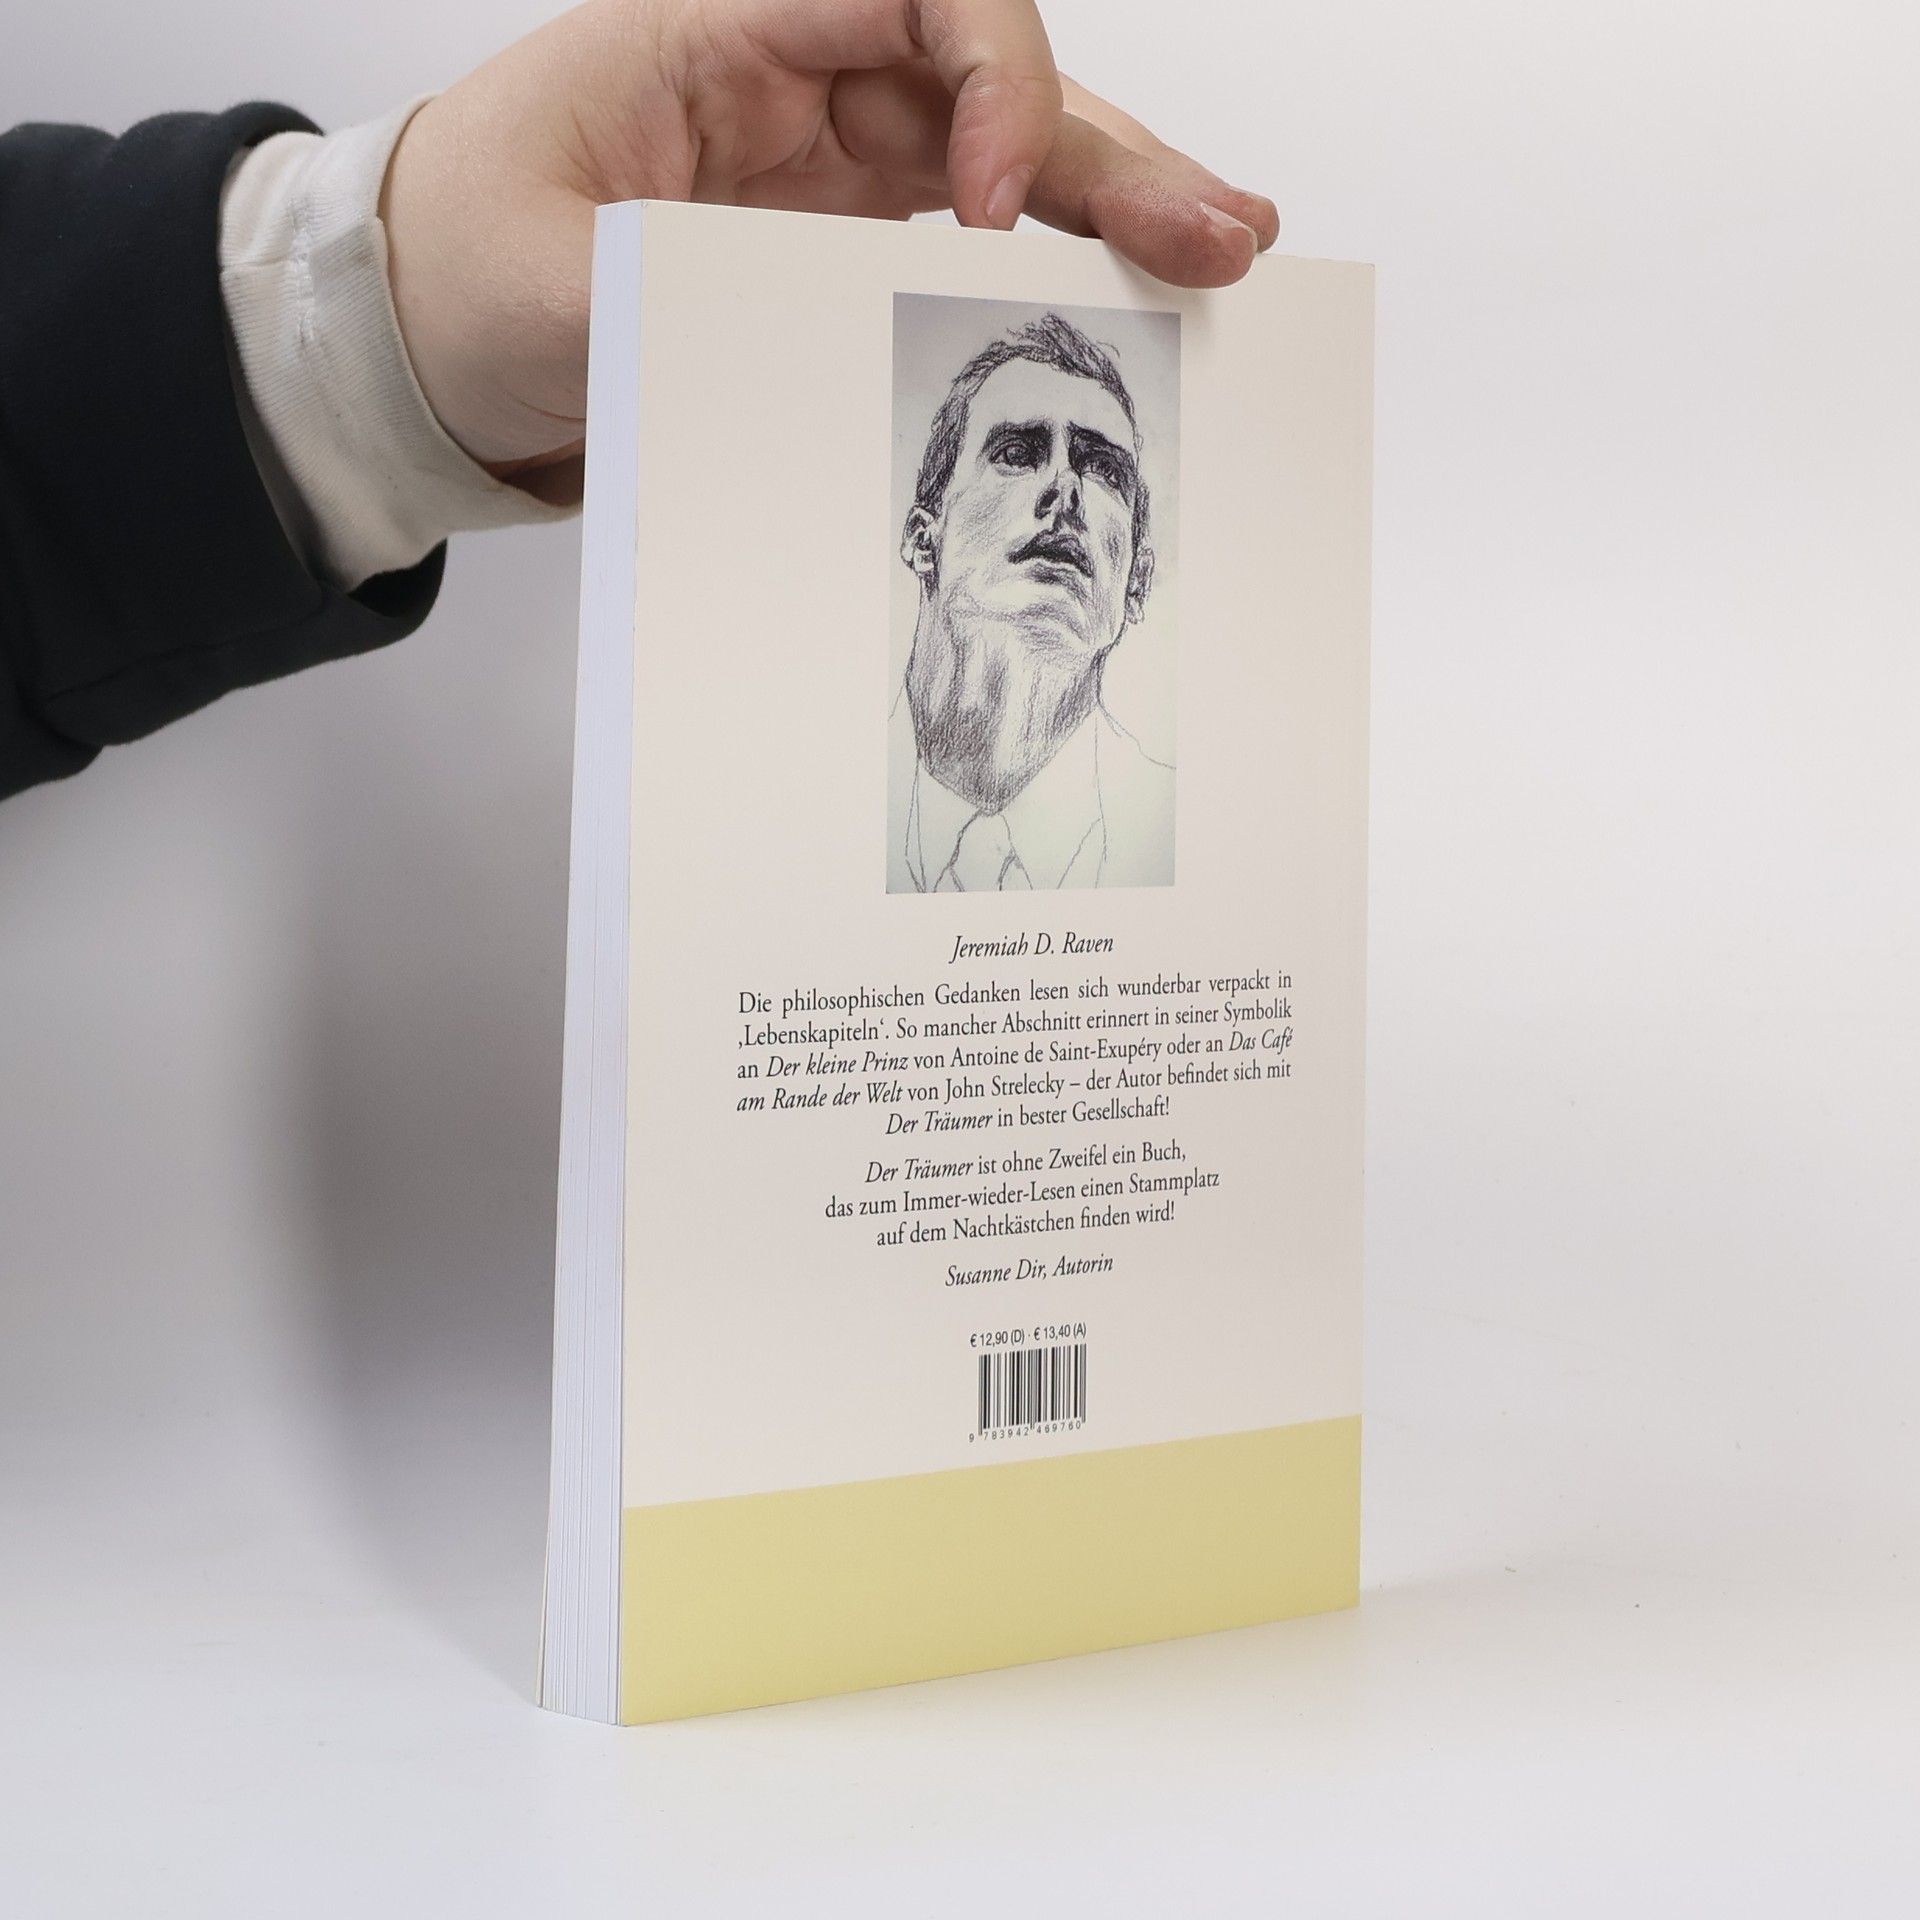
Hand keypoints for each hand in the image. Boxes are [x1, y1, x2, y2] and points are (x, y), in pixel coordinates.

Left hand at [381, 0, 1279, 500]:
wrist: (424, 325)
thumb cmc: (457, 260)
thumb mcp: (541, 282)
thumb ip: (673, 299)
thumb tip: (811, 346)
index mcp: (719, 30)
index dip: (989, 77)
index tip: (993, 200)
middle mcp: (799, 76)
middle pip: (992, 76)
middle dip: (1105, 152)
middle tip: (1211, 231)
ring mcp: (833, 156)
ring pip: (1010, 153)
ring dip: (1119, 204)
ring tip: (1224, 253)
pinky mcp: (845, 233)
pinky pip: (974, 233)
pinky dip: (1057, 261)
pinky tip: (1140, 283)